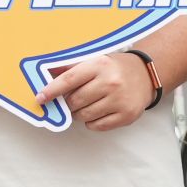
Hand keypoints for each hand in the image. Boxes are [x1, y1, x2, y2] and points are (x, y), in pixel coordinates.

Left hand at [37, 51, 154, 131]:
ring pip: (84, 116)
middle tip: (73, 99)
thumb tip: (45, 73)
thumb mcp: (94, 61)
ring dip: (79, 113)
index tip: (41, 98)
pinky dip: (92, 122)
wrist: (145, 75)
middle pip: (74, 101)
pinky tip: (99, 110)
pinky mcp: (126, 115)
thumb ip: (70, 67)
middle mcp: (110, 82)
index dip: (51, 91)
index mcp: (100, 65)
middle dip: (69, 103)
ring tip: (88, 104)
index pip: (68, 80)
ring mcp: (119, 100)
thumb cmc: (114, 68)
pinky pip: (97, 126)